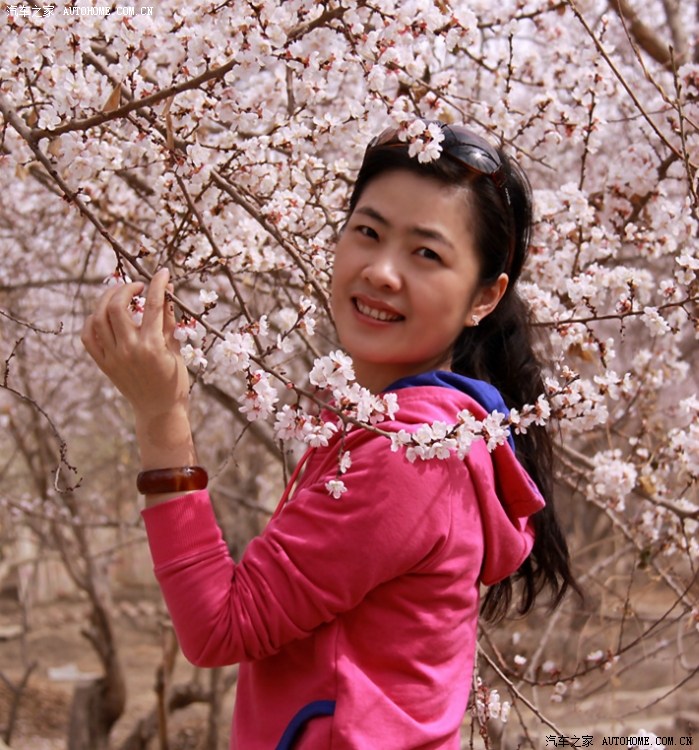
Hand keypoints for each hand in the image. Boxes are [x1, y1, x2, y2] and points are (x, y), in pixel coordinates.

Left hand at [81, 267, 189, 423]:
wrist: (158, 410)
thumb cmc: (174, 380)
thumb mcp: (176, 349)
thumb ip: (169, 320)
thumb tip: (167, 292)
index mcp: (152, 346)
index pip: (153, 305)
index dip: (158, 284)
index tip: (163, 273)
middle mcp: (129, 350)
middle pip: (116, 306)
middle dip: (126, 289)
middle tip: (138, 287)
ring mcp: (113, 357)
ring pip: (98, 318)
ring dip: (108, 300)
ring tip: (121, 296)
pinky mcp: (103, 364)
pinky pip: (88, 336)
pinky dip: (93, 320)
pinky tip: (105, 315)